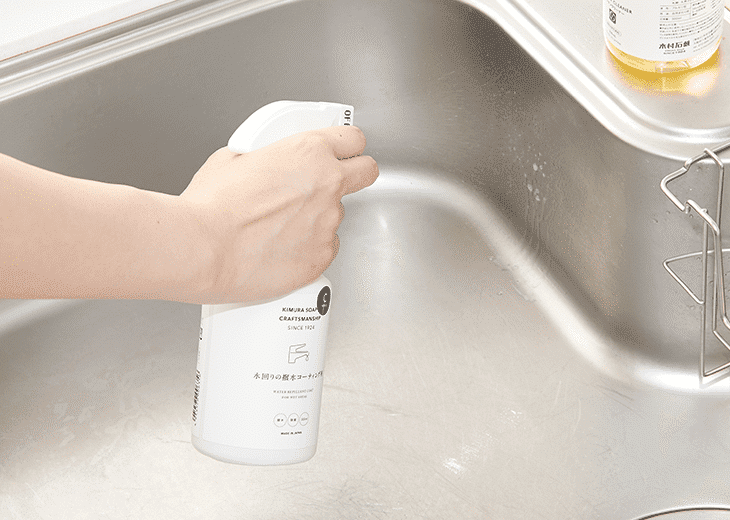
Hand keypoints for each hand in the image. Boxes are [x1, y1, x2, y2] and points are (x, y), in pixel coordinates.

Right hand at [179, 126, 378, 303]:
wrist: (202, 248)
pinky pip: (324, 249)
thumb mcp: (232, 159)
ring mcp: (328, 224)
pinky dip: (307, 248)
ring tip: (279, 226)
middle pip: (367, 173)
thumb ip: (262, 157)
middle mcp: (327, 186)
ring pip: (336, 216)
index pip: (353, 140)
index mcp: (308, 152)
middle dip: (355, 174)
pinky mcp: (321, 258)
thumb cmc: (211, 207)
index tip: (342, 152)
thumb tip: (260, 164)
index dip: (346, 146)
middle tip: (332, 182)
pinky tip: (280, 248)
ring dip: (317, 217)